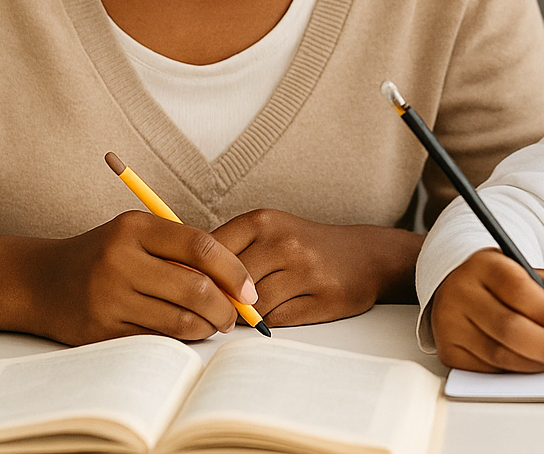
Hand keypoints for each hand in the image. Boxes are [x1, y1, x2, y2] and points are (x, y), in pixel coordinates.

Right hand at [28, 211, 258, 345]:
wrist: (40, 281)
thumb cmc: (105, 255)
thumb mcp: (138, 235)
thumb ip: (182, 251)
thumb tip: (238, 284)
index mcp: (135, 228)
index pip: (201, 247)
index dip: (234, 271)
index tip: (250, 290)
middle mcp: (119, 259)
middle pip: (195, 288)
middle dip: (225, 307)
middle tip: (235, 315)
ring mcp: (107, 297)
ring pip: (180, 320)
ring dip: (206, 327)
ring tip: (213, 324)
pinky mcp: (100, 330)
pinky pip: (156, 340)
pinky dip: (180, 340)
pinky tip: (185, 333)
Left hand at [211, 209, 422, 327]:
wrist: (364, 256)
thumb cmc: (304, 246)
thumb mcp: (266, 232)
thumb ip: (227, 250)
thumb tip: (179, 276)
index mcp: (263, 221)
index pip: (210, 254)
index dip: (197, 277)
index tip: (192, 289)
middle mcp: (284, 241)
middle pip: (229, 285)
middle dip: (221, 301)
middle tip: (221, 308)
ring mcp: (306, 271)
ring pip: (253, 307)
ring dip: (247, 315)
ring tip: (253, 309)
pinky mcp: (323, 298)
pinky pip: (277, 321)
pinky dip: (270, 322)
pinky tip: (279, 311)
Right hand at [429, 248, 543, 372]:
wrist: (471, 291)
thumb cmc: (512, 287)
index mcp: (485, 265)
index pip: (515, 287)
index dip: (543, 310)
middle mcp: (461, 291)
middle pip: (506, 326)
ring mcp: (450, 322)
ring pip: (497, 353)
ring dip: (533, 363)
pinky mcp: (448, 350)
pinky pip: (487, 370)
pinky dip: (514, 371)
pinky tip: (528, 363)